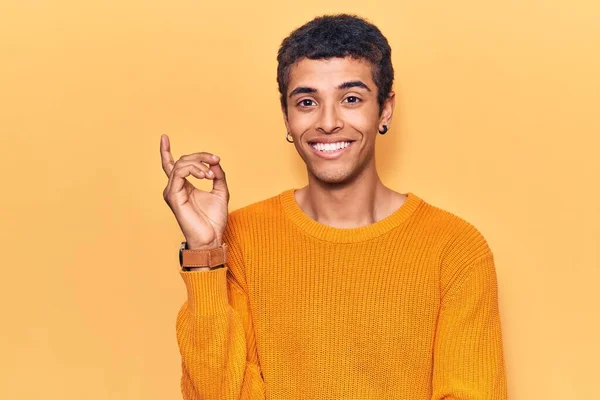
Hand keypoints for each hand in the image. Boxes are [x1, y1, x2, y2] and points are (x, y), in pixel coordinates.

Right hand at [160, 134, 228, 249]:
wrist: (212, 238)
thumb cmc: (214, 220)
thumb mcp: (221, 192)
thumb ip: (218, 175)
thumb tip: (215, 162)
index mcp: (183, 186)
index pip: (171, 165)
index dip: (165, 151)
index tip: (164, 137)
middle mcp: (174, 188)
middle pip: (181, 160)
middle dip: (200, 156)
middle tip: (215, 160)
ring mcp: (172, 192)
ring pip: (180, 164)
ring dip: (198, 164)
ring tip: (211, 174)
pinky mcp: (173, 196)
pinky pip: (179, 173)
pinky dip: (194, 170)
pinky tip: (205, 175)